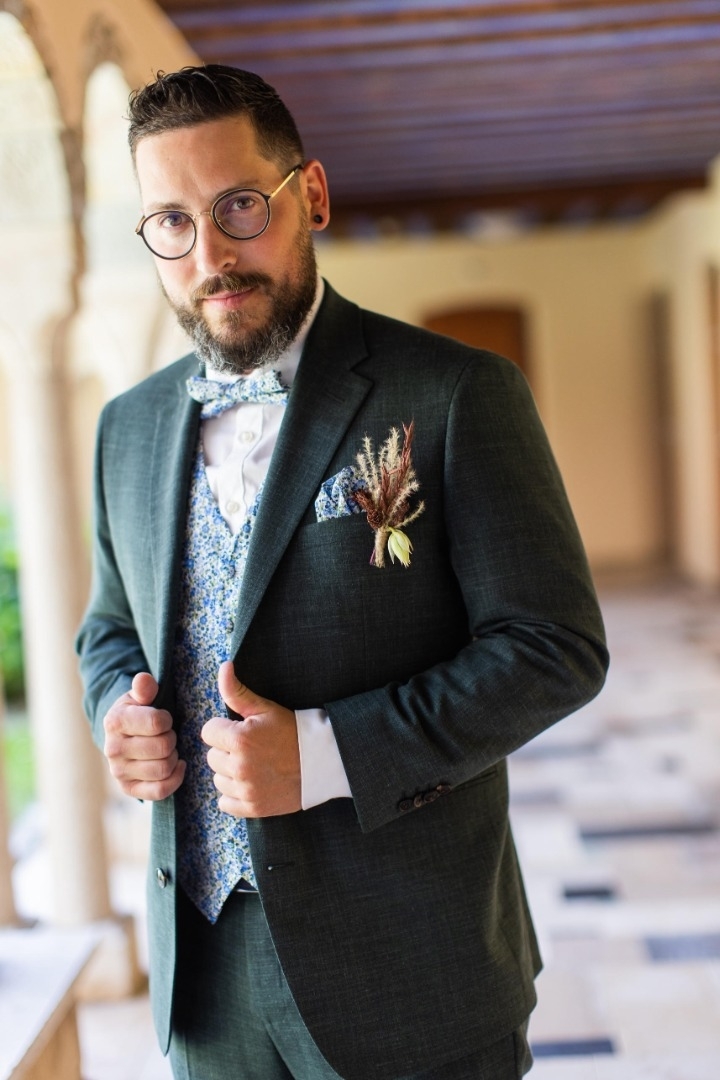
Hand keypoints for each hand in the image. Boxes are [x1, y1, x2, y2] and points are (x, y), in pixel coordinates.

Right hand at [103, 672, 185, 799]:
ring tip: (169, 749)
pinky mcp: (128, 789)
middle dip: (172, 738)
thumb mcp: (139, 696)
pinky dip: (175, 778)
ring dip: (173, 757)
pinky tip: (177, 766)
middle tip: (168, 734)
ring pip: (163, 769)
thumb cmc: (138, 712)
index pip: (156, 723)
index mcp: (115, 721)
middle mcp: (112, 749)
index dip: (167, 719)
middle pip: (163, 748)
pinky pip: (160, 791)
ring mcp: (119, 772)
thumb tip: (144, 680)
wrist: (122, 735)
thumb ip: (144, 687)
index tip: (164, 718)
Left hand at [202, 661, 300, 817]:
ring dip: (230, 773)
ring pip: (217, 779)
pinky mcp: (253, 808)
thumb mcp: (265, 708)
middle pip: (212, 756)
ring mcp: (246, 790)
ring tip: (254, 765)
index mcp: (240, 739)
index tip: (241, 731)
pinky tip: (252, 783)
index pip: (208, 732)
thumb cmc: (292, 731)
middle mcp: (240, 767)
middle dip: (227, 751)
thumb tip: (224, 666)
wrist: (321, 762)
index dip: (224, 729)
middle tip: (251, 748)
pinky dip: (234, 795)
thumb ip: (237, 691)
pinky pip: (225, 803)